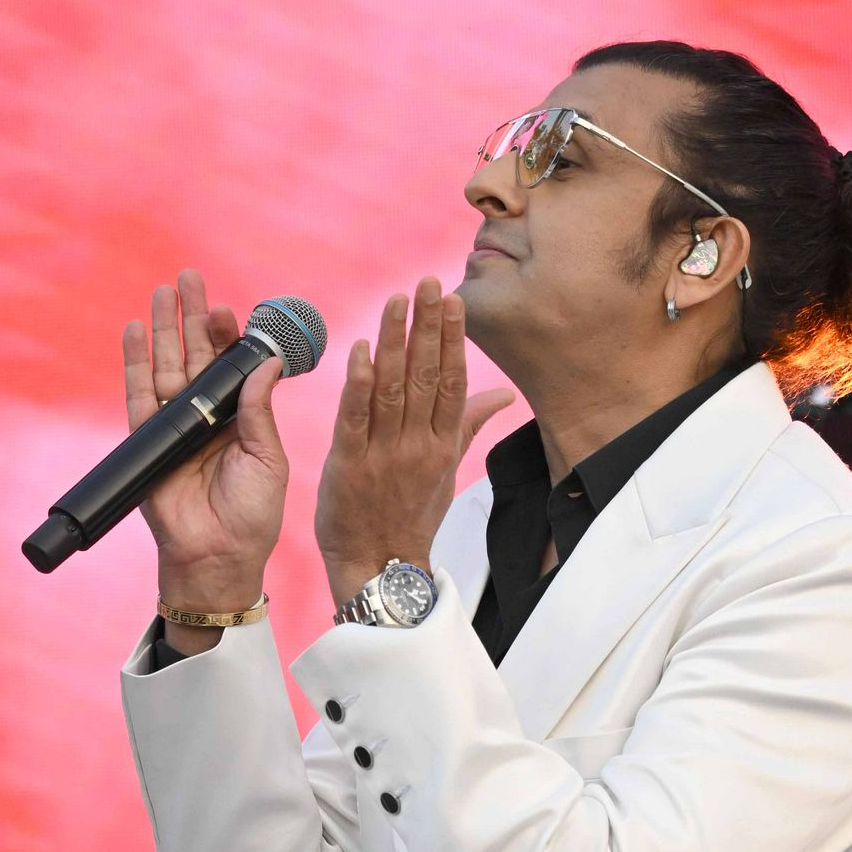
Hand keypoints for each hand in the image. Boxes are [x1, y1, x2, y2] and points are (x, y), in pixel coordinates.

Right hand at [122, 269, 291, 613]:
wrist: (218, 557)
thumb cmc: (252, 516)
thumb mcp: (268, 458)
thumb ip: (260, 409)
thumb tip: (265, 361)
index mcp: (240, 419)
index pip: (231, 367)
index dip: (227, 337)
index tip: (227, 310)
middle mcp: (206, 417)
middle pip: (195, 356)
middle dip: (192, 317)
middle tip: (190, 276)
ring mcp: (175, 427)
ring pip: (166, 366)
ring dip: (164, 328)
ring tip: (163, 290)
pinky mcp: (148, 440)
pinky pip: (139, 393)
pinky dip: (134, 361)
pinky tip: (136, 328)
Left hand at [317, 281, 511, 608]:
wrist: (379, 567)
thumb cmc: (411, 517)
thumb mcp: (447, 471)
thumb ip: (468, 424)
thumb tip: (503, 393)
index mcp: (441, 445)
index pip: (451, 382)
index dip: (452, 339)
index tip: (453, 301)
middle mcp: (417, 446)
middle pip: (426, 377)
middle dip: (428, 327)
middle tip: (429, 284)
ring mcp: (383, 455)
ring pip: (392, 390)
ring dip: (394, 342)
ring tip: (397, 301)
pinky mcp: (349, 465)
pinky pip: (356, 418)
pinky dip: (358, 383)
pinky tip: (361, 350)